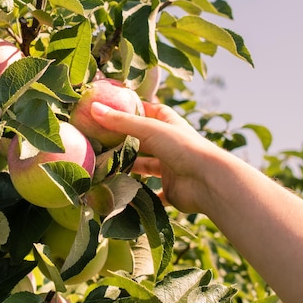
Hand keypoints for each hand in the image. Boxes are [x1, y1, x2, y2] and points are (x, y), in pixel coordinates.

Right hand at [90, 101, 222, 212]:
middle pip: (145, 141)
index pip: (153, 112)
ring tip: (104, 167)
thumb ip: (121, 121)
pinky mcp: (171, 191)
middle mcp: (171, 146)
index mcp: (170, 126)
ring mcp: (171, 169)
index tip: (114, 109)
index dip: (136, 109)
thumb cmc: (183, 148)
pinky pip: (152, 194)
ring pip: (146, 167)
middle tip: (101, 141)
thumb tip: (93, 108)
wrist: (209, 182)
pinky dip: (139, 195)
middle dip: (126, 141)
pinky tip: (121, 194)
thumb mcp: (150, 129)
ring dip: (129, 168)